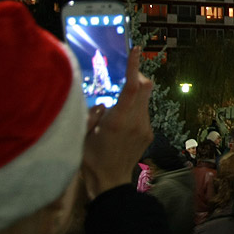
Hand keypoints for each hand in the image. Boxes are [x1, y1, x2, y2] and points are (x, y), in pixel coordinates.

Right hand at [81, 46, 153, 200]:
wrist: (110, 183)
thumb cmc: (91, 158)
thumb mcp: (83, 134)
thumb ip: (93, 114)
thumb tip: (103, 104)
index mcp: (118, 120)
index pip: (132, 87)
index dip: (134, 67)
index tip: (135, 50)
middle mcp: (136, 121)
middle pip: (146, 88)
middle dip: (138, 76)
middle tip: (126, 77)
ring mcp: (145, 128)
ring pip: (147, 99)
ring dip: (137, 94)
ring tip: (119, 106)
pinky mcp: (149, 133)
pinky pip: (145, 112)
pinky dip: (136, 108)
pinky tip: (122, 122)